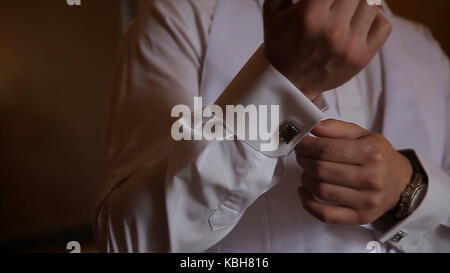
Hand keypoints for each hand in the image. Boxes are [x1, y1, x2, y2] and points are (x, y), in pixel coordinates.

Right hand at [263, 0, 391, 99]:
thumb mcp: (273, 9)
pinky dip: (375, 18)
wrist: (287, 83)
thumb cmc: (280, 42)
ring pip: (372, 3)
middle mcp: (332, 29)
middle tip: (336, 4)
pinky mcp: (362, 57)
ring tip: (346, 9)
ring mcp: (350, 44)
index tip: (327, 0)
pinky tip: (358, 21)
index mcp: (310, 14)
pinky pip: (384, 24)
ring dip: (359, 2)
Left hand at [295, 119, 412, 224]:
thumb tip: (312, 127)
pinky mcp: (361, 217)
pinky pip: (326, 215)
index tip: (300, 143)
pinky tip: (304, 191)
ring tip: (306, 171)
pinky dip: (308, 204)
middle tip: (301, 156)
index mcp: (371, 153)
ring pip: (321, 191)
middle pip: (321, 170)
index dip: (306, 146)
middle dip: (304, 161)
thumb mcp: (362, 134)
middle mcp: (371, 178)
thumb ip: (336, 128)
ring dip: (305, 179)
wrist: (400, 181)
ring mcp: (367, 201)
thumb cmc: (378, 156)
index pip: (326, 150)